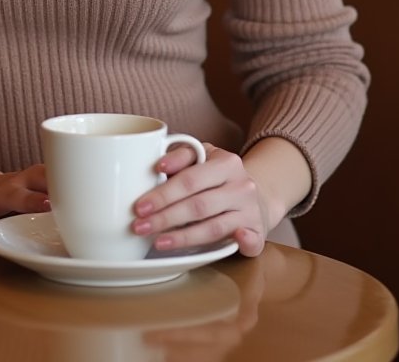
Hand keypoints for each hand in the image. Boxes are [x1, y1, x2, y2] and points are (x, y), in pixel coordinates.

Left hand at [130, 144, 269, 257]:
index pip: (190, 180)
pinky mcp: (258, 233)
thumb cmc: (218, 177)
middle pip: (199, 205)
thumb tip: (159, 166)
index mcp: (226, 163)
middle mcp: (241, 186)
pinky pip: (251, 240)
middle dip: (165, 218)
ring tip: (158, 242)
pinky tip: (234, 242)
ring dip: (184, 237)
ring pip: (214, 227)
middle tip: (140, 226)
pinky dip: (243, 241)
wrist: (255, 195)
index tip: (140, 206)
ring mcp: (250, 210)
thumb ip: (181, 157)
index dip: (163, 194)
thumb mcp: (203, 157)